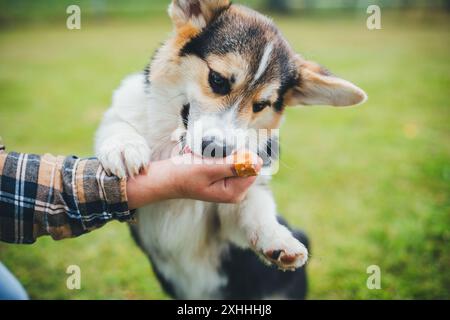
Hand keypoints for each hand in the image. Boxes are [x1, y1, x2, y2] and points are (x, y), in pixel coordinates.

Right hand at [126, 154, 261, 209]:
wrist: (168, 178)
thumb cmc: (185, 174)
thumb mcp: (209, 168)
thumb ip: (234, 166)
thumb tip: (258, 162)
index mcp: (234, 193)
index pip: (252, 169)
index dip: (241, 156)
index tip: (221, 154)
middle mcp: (235, 191)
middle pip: (247, 164)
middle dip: (231, 155)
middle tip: (211, 156)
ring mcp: (230, 185)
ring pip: (238, 160)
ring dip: (224, 154)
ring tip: (207, 158)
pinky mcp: (224, 178)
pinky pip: (230, 161)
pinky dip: (220, 156)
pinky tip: (207, 159)